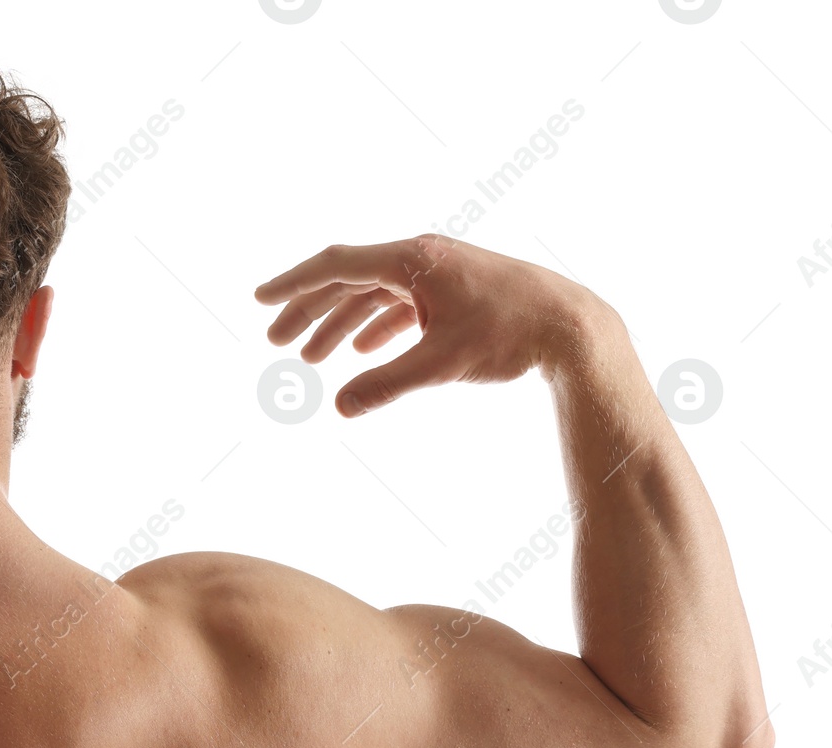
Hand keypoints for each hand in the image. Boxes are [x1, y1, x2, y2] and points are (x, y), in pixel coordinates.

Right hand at [254, 235, 608, 415]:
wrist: (572, 326)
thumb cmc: (511, 335)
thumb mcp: (441, 364)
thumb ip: (385, 384)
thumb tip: (339, 406)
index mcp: (412, 260)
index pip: (336, 267)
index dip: (293, 286)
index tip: (260, 302)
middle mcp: (421, 258)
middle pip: (348, 280)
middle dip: (309, 312)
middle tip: (277, 342)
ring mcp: (438, 273)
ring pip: (373, 294)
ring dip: (340, 325)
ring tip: (313, 359)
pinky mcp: (454, 291)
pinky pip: (400, 304)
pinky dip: (375, 327)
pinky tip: (361, 352)